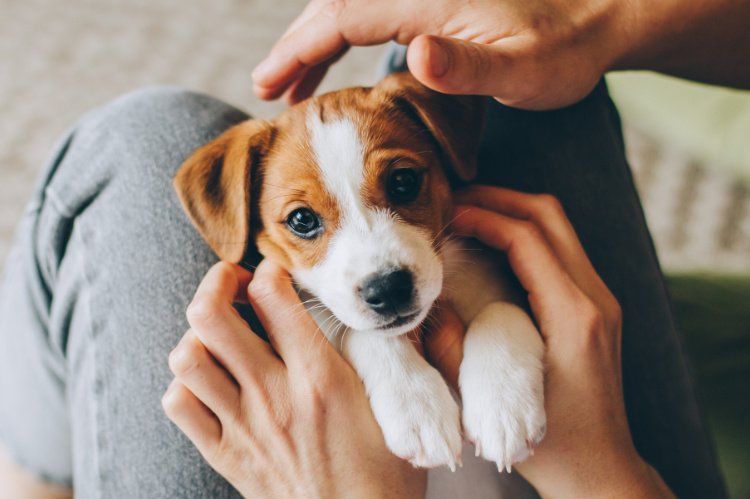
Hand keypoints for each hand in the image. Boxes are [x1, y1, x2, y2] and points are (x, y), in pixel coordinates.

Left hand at [162, 260, 427, 498]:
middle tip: (234, 284)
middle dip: (217, 283)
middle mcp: (274, 394)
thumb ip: (380, 357)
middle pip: (212, 315)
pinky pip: (180, 405)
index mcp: (321, 376)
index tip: (276, 273)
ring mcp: (244, 426)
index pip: (273, 295)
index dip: (269, 269)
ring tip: (221, 334)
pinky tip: (212, 382)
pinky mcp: (227, 454)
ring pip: (187, 357)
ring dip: (198, 334)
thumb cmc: (384, 474)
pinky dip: (187, 384)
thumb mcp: (393, 407)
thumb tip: (375, 318)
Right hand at [251, 0, 628, 108]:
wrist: (600, 17)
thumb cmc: (564, 50)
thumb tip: (413, 54)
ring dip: (316, 45)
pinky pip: (373, 18)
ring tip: (292, 88)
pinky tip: (344, 73)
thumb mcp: (521, 69)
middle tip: (266, 91)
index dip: (298, 50)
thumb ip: (467, 67)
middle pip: (335, 9)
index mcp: (427, 0)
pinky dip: (346, 43)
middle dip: (296, 48)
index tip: (266, 85)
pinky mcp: (436, 7)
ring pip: (350, 12)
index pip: (342, 17)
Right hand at [441, 186, 674, 497]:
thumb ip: (453, 353)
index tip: (446, 214)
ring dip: (512, 212)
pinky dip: (524, 235)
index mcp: (573, 316)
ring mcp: (600, 301)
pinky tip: (491, 246)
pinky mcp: (594, 308)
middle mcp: (595, 299)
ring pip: (558, 227)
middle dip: (499, 198)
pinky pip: (560, 250)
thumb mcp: (491, 404)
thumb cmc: (554, 445)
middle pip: (549, 216)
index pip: (528, 237)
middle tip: (454, 200)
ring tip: (467, 215)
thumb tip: (427, 306)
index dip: (483, 216)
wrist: (602, 470)